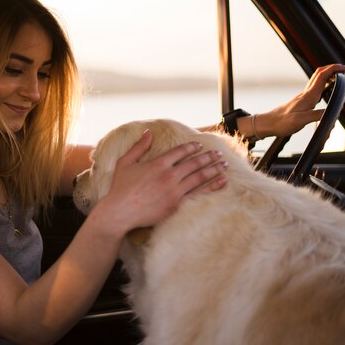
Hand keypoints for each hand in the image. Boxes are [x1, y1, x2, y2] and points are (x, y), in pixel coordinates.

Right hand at [94, 130, 227, 232]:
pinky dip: (212, 187)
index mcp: (158, 163)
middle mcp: (169, 175)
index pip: (180, 151)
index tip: (200, 145)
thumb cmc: (120, 187)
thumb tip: (148, 132)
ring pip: (199, 177)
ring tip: (224, 165)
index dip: (191, 147)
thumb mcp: (125, 162)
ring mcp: (174, 190)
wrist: (120, 212)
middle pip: (194, 162)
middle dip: (208, 157)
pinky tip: (222, 182)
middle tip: (219, 153)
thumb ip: (138, 147)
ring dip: (213, 169)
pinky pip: (198, 194)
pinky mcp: (176, 204)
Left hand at [254, 63, 344, 137]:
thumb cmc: (281, 122)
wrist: (268, 124)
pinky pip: (315, 88)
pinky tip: (327, 92)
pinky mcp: (302, 102)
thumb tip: (332, 114)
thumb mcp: (300, 121)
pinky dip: (324, 85)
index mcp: (308, 96)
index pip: (323, 76)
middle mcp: (306, 93)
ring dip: (329, 76)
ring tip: (340, 80)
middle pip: (320, 73)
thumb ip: (316, 116)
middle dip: (334, 69)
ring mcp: (304, 97)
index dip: (335, 69)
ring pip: (317, 80)